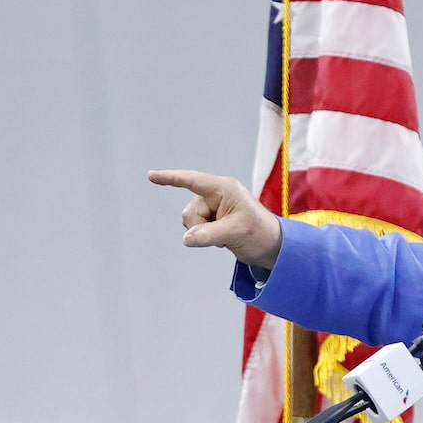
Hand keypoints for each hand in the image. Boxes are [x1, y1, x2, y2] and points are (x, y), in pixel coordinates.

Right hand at [147, 169, 283, 270]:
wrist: (270, 246)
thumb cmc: (258, 233)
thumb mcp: (234, 233)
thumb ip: (209, 235)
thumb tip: (186, 239)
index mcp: (223, 189)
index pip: (192, 181)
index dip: (171, 178)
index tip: (151, 175)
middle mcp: (216, 195)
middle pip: (189, 211)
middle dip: (200, 227)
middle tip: (223, 235)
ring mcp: (213, 208)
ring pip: (190, 222)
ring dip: (202, 234)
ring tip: (225, 237)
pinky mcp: (212, 220)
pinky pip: (195, 229)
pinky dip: (204, 237)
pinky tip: (222, 239)